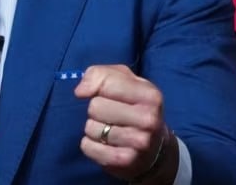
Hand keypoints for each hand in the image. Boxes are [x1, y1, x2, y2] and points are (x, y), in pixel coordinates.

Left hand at [74, 65, 169, 181]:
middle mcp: (148, 119)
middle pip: (95, 106)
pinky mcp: (124, 161)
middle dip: (96, 110)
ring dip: (94, 129)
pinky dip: (90, 145)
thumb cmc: (134, 107)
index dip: (96, 86)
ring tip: (109, 130)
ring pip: (91, 128)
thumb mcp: (125, 82)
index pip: (106, 81)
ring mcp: (138, 142)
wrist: (154, 149)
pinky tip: (104, 144)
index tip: (101, 93)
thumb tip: (80, 91)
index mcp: (150, 95)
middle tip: (109, 115)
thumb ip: (101, 74)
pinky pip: (88, 147)